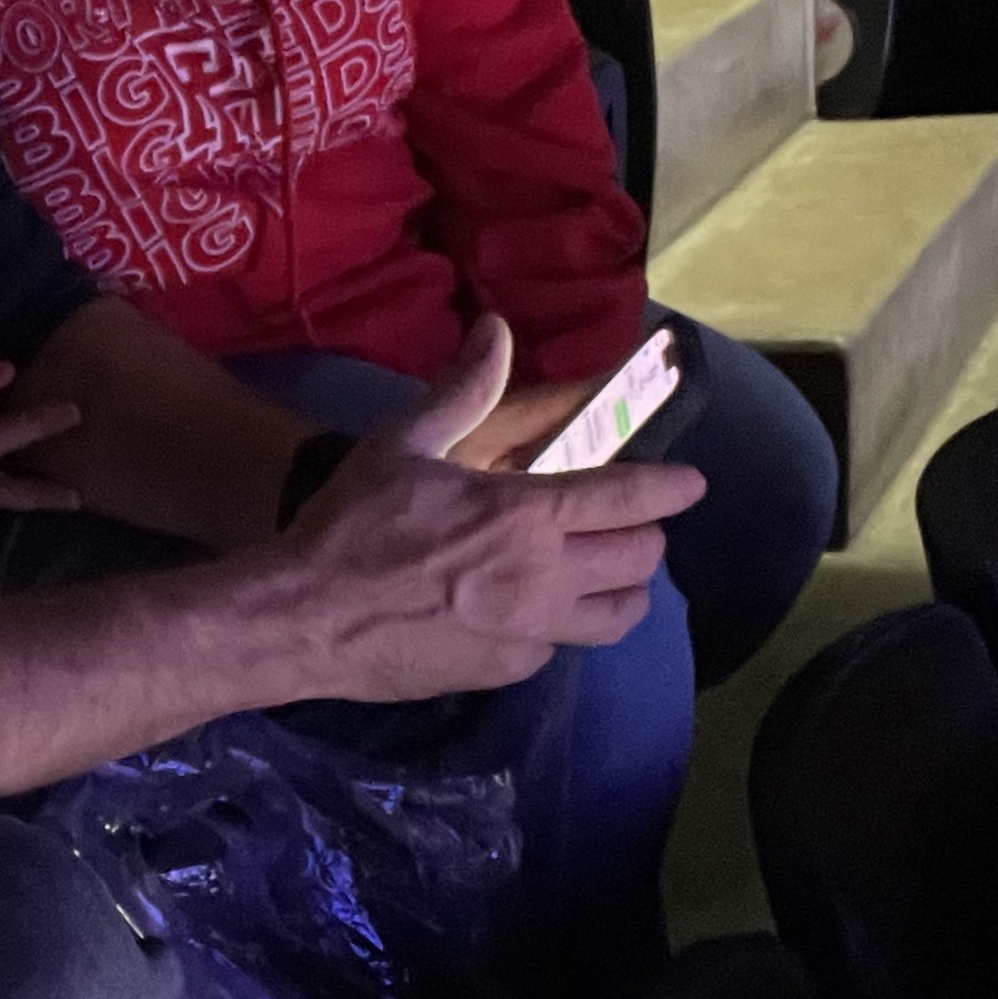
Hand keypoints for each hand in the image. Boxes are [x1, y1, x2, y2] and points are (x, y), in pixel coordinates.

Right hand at [263, 316, 701, 700]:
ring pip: (621, 616)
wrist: (305, 620)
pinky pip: (564, 646)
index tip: (693, 484)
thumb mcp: (402, 445)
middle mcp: (545, 577)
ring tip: (602, 572)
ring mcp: (532, 632)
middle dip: (645, 535)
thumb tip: (496, 327)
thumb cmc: (350, 526)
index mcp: (526, 514)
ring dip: (624, 589)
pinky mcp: (510, 671)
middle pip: (641, 560)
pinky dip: (564, 624)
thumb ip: (462, 389)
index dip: (673, 488)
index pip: (632, 499)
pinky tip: (533, 610)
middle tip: (626, 522)